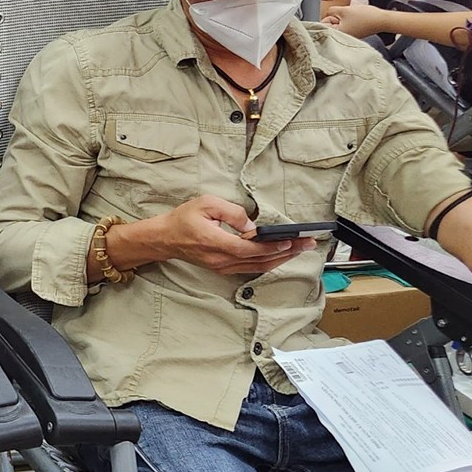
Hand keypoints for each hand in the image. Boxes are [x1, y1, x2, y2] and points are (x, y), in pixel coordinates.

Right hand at [135, 195, 315, 275]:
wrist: (164, 238)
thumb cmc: (183, 219)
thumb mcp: (205, 203)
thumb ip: (232, 212)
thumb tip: (252, 225)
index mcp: (214, 242)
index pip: (248, 248)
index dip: (271, 246)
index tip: (290, 241)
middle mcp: (219, 259)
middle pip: (258, 260)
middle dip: (286, 252)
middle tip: (307, 244)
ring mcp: (221, 266)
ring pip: (257, 266)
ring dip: (280, 259)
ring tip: (300, 250)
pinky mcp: (222, 268)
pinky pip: (250, 268)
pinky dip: (268, 262)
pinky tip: (280, 256)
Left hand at [320, 3, 387, 38]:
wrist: (382, 20)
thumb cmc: (366, 17)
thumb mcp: (343, 10)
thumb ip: (330, 11)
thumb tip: (327, 13)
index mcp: (336, 35)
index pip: (322, 26)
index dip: (329, 17)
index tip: (338, 16)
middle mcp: (340, 39)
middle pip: (329, 25)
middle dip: (336, 17)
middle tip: (347, 17)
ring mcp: (346, 37)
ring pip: (337, 24)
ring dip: (342, 18)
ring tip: (352, 18)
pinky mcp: (352, 34)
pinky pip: (344, 25)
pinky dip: (348, 20)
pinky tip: (355, 20)